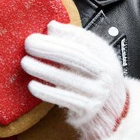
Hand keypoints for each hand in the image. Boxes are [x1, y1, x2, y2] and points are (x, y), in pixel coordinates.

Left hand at [21, 21, 127, 139]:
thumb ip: (77, 42)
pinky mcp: (86, 108)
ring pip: (66, 78)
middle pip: (75, 57)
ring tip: (25, 62)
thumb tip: (52, 26)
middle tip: (30, 43)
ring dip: (42, 69)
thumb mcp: (96, 59)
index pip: (87, 41)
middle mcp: (104, 74)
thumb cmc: (97, 82)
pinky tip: (32, 85)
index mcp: (106, 58)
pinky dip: (46, 91)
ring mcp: (96, 92)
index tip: (48, 28)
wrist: (114, 113)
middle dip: (49, 48)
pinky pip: (63, 98)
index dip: (67, 32)